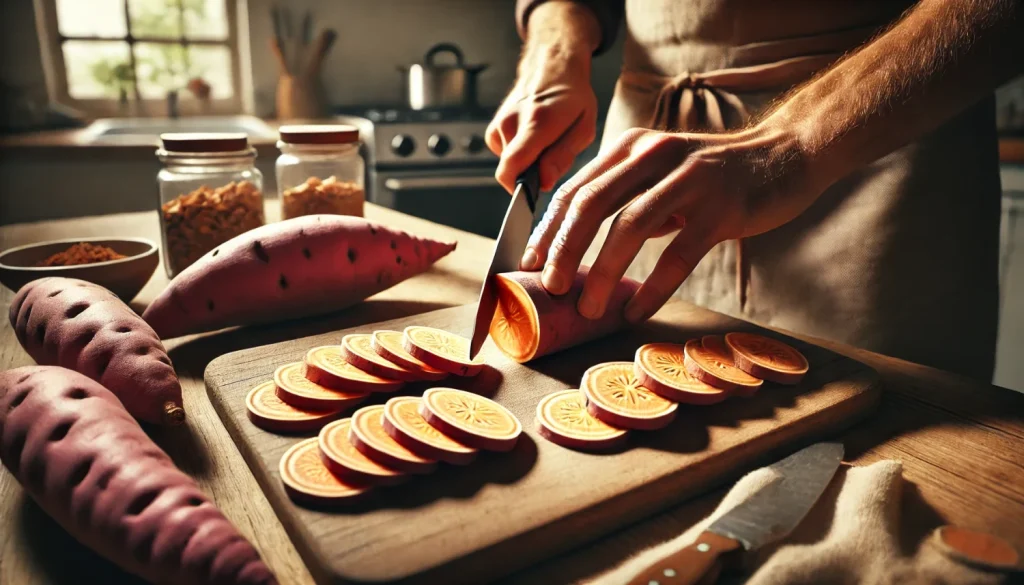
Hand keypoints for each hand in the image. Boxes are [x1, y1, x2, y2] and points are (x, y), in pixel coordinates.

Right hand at [487, 3, 600, 192]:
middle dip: (531, 175)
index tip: (532, 195)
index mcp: (537, 123)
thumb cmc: (573, 97)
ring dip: (527, 163)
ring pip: (509, 164)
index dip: (518, 190)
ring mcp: (499, 124)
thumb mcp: (583, 128)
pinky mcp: (494, 128)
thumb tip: (543, 183)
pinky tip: (532, 139)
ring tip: (545, 143)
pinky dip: (519, 154)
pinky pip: (504, 155)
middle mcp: (512, 122)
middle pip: (512, 170)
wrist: (552, 67)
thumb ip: (562, 157)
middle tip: (552, 158)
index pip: (511, 167)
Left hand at [522, 125, 818, 322]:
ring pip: (630, 226)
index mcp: (631, 147)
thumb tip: (576, 243)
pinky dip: (652, 286)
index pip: (575, 189)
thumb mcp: (661, 171)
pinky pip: (678, 254)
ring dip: (602, 271)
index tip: (529, 265)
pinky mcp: (721, 208)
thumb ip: (624, 196)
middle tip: (551, 289)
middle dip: (564, 250)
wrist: (786, 155)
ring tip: (588, 307)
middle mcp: (654, 156)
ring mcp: (689, 179)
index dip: (548, 229)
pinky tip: (636, 310)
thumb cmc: (714, 173)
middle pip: (592, 204)